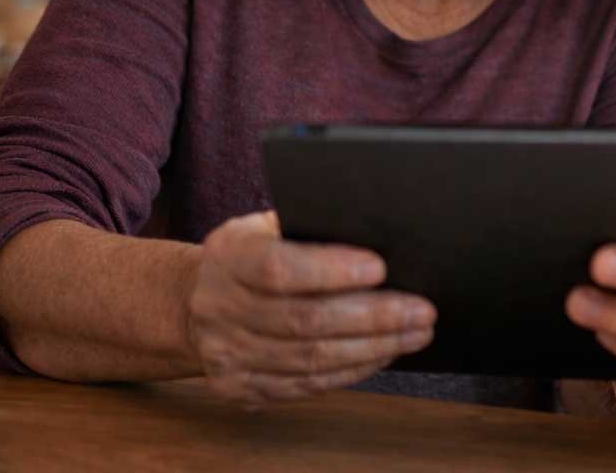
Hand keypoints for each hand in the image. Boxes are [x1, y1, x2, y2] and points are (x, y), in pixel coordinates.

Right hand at [186, 211, 435, 404]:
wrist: (193, 302)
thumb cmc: (250, 254)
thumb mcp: (264, 227)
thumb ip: (307, 229)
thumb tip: (379, 231)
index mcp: (228, 257)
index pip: (279, 269)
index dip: (331, 270)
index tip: (381, 267)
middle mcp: (220, 308)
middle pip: (305, 321)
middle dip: (374, 317)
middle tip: (422, 310)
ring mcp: (226, 355)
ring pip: (310, 360)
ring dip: (373, 348)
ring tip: (415, 333)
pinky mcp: (239, 388)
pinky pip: (305, 386)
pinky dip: (351, 371)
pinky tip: (383, 355)